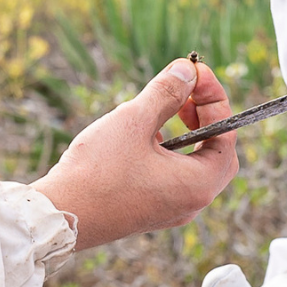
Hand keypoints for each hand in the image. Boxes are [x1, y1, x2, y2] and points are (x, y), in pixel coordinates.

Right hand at [32, 58, 237, 249]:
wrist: (60, 215)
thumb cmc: (96, 172)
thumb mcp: (133, 121)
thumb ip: (165, 93)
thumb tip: (187, 70)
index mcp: (198, 184)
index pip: (226, 132)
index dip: (213, 96)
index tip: (194, 72)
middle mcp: (192, 203)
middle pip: (217, 152)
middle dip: (205, 117)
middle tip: (186, 92)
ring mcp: (172, 211)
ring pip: (195, 165)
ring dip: (186, 133)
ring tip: (161, 109)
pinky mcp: (151, 212)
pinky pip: (174, 178)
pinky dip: (170, 152)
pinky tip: (144, 136)